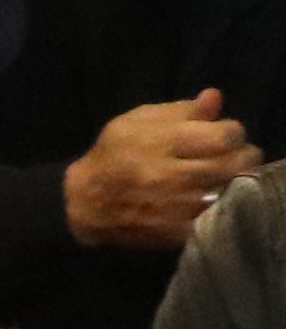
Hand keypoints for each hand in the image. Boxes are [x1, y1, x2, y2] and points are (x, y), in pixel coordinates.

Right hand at [66, 90, 256, 251]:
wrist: (86, 202)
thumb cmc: (114, 154)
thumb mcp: (138, 121)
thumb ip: (181, 110)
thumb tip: (214, 98)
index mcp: (163, 143)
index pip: (226, 136)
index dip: (232, 132)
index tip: (224, 134)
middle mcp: (173, 175)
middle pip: (235, 164)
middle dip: (242, 155)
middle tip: (232, 155)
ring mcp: (178, 206)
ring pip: (231, 190)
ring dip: (234, 180)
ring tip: (225, 175)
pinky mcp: (180, 230)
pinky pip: (219, 215)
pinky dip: (223, 204)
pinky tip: (213, 197)